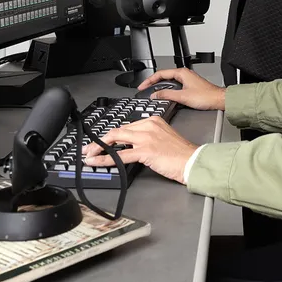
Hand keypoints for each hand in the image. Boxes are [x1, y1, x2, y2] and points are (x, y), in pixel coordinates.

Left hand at [82, 117, 197, 183]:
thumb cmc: (181, 154)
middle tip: (89, 148)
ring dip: (98, 148)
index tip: (103, 141)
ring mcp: (146, 137)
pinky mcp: (145, 150)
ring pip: (115, 139)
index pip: (126, 126)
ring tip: (89, 155)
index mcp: (152, 121)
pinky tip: (97, 161)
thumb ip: (147, 139)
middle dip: (101, 140)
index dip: (111, 135)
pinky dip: (106, 158)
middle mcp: (148, 125)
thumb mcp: (163, 139)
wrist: (192, 161)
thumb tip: (131, 147)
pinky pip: (120, 154)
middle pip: (118, 131)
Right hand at [137, 68, 225, 110]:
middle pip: (164, 76)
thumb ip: (167, 95)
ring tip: (152, 92)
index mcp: (182, 73)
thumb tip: (155, 95)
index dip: (149, 80)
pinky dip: (168, 90)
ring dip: (160, 87)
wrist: (219, 100)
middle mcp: (184, 74)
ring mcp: (187, 80)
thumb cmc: (206, 96)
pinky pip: (175, 86)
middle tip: (145, 89)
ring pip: (169, 81)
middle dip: (153, 82)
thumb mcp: (182, 96)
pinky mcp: (190, 86)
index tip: (142, 86)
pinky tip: (165, 95)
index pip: (160, 74)